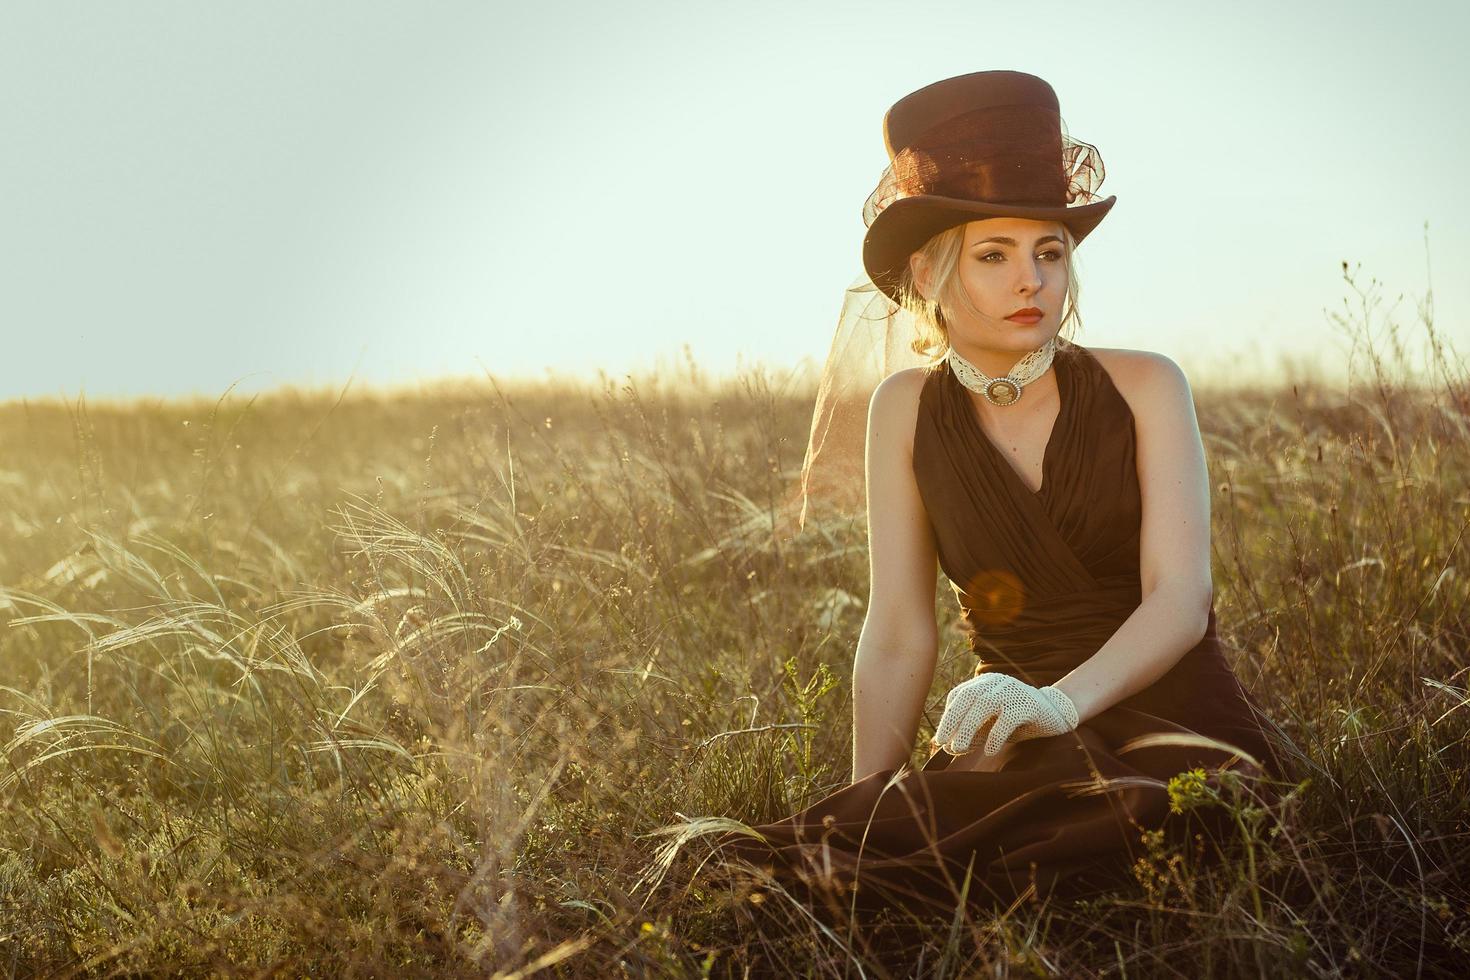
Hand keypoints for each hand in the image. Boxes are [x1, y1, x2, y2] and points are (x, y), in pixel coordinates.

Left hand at [931, 673, 1079, 757]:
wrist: (1056, 713)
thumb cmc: (1019, 720)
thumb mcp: (992, 724)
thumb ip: (973, 731)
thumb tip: (948, 747)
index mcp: (984, 682)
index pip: (959, 696)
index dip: (947, 717)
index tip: (940, 739)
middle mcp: (996, 682)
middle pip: (967, 698)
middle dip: (951, 721)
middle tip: (942, 743)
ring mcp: (1013, 690)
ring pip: (984, 705)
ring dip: (968, 727)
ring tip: (959, 749)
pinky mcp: (1029, 704)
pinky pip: (1008, 718)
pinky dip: (996, 735)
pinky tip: (990, 751)